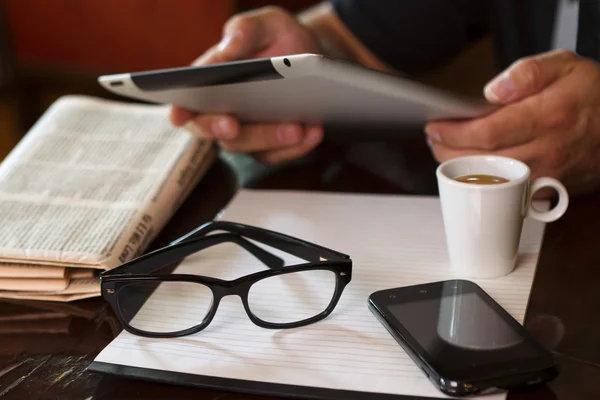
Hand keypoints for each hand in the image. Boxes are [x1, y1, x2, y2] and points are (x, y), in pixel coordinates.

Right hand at [170, 6, 323, 164]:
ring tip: (297, 126)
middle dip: (225, 130)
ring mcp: (250, 133)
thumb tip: (226, 49)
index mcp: (212, 84)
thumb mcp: (268, 24)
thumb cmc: (281, 40)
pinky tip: (314, 129)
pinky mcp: (274, 146)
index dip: (180, 111)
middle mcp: (226, 113)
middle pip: (219, 132)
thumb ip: (244, 29)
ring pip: (253, 148)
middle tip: (233, 124)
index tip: (179, 115)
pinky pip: (282, 154)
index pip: (188, 103)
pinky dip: (299, 145)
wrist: (317, 60)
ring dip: (272, 139)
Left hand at [425, 50, 599, 195]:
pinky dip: (484, 182)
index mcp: (548, 117)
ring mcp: (548, 176)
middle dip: (449, 152)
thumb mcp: (565, 66)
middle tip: (434, 139)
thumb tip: (493, 91)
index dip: (454, 133)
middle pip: (483, 161)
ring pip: (491, 181)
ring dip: (462, 168)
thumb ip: (527, 73)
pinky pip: (507, 192)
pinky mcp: (548, 191)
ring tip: (446, 151)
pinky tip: (472, 167)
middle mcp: (548, 151)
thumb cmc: (595, 96)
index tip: (436, 128)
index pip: (487, 132)